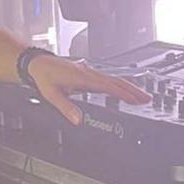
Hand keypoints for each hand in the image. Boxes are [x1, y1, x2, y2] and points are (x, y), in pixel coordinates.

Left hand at [26, 56, 152, 125]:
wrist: (36, 63)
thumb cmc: (43, 76)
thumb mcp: (52, 94)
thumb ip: (65, 107)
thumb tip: (77, 119)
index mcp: (83, 77)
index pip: (109, 86)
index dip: (124, 94)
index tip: (136, 100)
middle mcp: (88, 73)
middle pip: (116, 81)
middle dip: (133, 90)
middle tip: (147, 98)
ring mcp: (88, 72)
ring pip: (113, 79)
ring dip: (128, 87)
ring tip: (140, 95)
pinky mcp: (86, 72)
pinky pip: (106, 78)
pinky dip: (118, 84)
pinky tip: (121, 89)